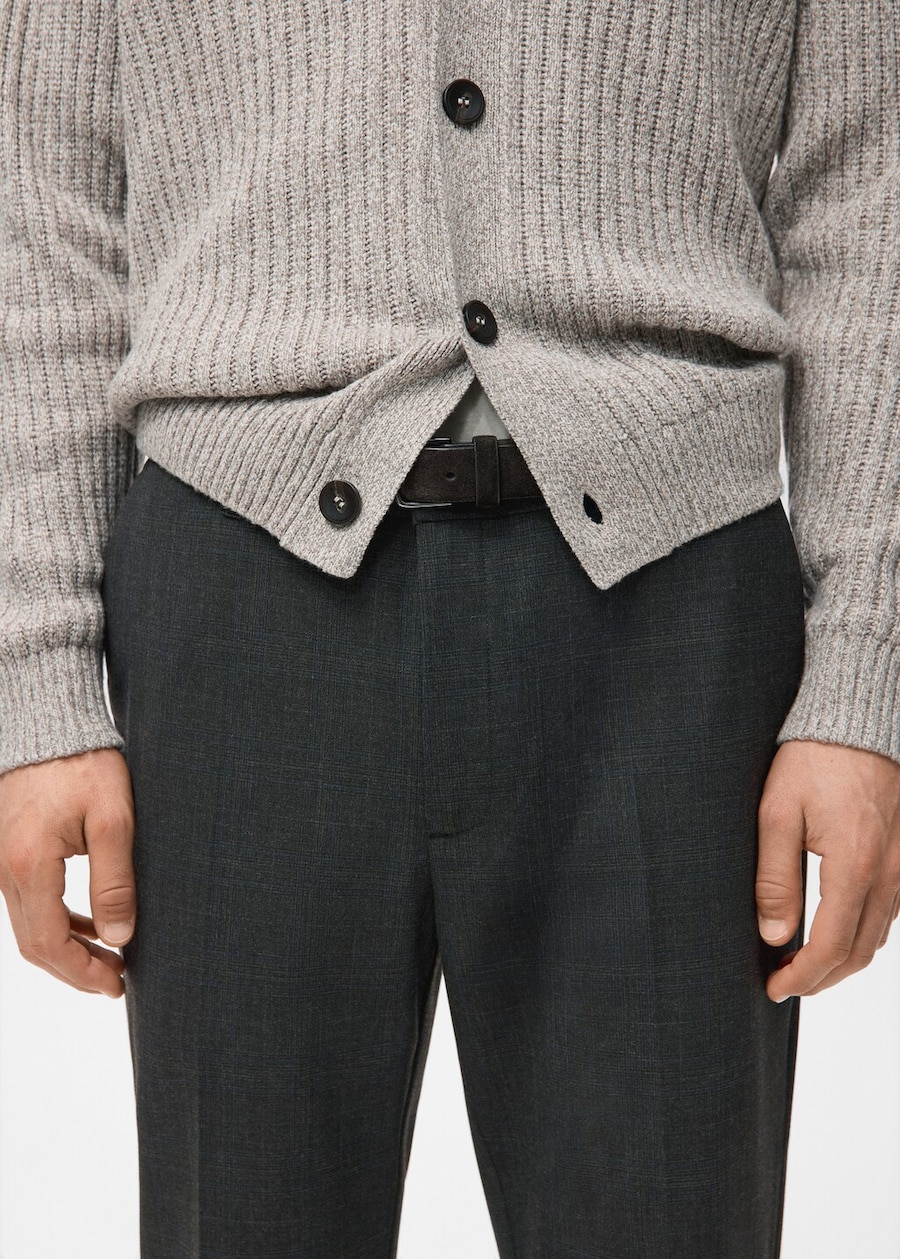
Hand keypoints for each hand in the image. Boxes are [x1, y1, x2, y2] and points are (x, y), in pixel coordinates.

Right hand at [0, 748, 135, 997]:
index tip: (117, 984)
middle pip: (33, 944)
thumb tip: (120, 935)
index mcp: (29, 865)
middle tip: (117, 980)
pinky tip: (88, 924)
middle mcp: (5, 870)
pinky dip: (56, 922)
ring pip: (28, 926)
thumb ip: (115, 880)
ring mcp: (1, 862)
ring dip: (66, 948)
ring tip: (110, 958)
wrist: (48, 723)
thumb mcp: (112, 819)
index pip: (49, 943)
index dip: (82, 972)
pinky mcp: (8, 852)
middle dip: (75, 970)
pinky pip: (28, 903)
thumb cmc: (84, 763)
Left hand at [756, 739, 899, 1000]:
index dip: (802, 978)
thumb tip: (773, 935)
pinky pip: (890, 914)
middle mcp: (889, 874)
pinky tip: (833, 931)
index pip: (831, 947)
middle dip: (820, 979)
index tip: (773, 987)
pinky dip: (862, 935)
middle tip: (782, 983)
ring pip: (878, 938)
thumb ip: (774, 879)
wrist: (858, 721)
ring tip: (801, 963)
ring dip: (842, 961)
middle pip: (860, 954)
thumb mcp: (776, 813)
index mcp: (854, 867)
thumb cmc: (813, 760)